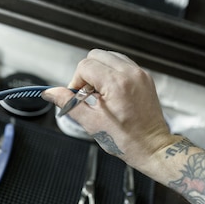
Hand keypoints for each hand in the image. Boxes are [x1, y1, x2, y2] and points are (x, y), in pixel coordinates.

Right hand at [43, 49, 178, 174]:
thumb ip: (69, 103)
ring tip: (100, 94)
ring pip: (109, 57)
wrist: (153, 148)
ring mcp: (140, 74)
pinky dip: (112, 73)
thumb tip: (51, 93)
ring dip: (99, 71)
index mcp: (117, 84)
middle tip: (87, 94)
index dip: (76, 81)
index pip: (85, 66)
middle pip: (96, 56)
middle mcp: (130, 74)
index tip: (78, 97)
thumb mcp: (92, 123)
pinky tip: (111, 93)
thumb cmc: (127, 141)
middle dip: (86, 73)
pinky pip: (122, 64)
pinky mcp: (145, 78)